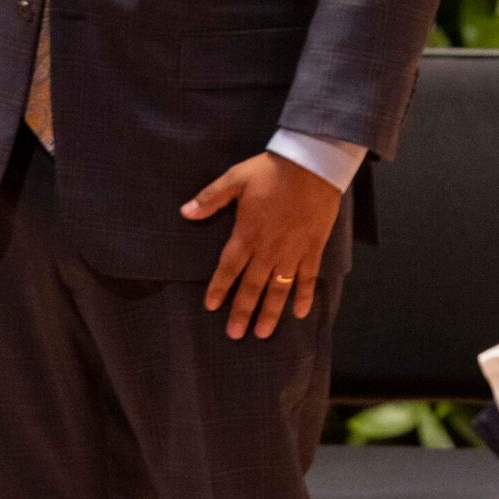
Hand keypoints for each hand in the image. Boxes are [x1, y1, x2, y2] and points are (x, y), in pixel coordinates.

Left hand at [187, 153, 343, 338]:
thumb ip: (211, 198)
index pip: (229, 268)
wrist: (313, 164)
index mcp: (247, 233)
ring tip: (263, 333)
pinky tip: (300, 313)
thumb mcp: (236, 178)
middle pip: (253, 286)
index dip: (219, 288)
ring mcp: (293, 251)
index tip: (211, 307)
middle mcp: (269, 248)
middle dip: (243, 311)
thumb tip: (185, 212)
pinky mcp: (313, 248)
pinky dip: (304, 296)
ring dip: (270, 312)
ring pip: (279, 288)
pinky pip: (308, 277)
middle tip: (235, 333)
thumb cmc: (272, 171)